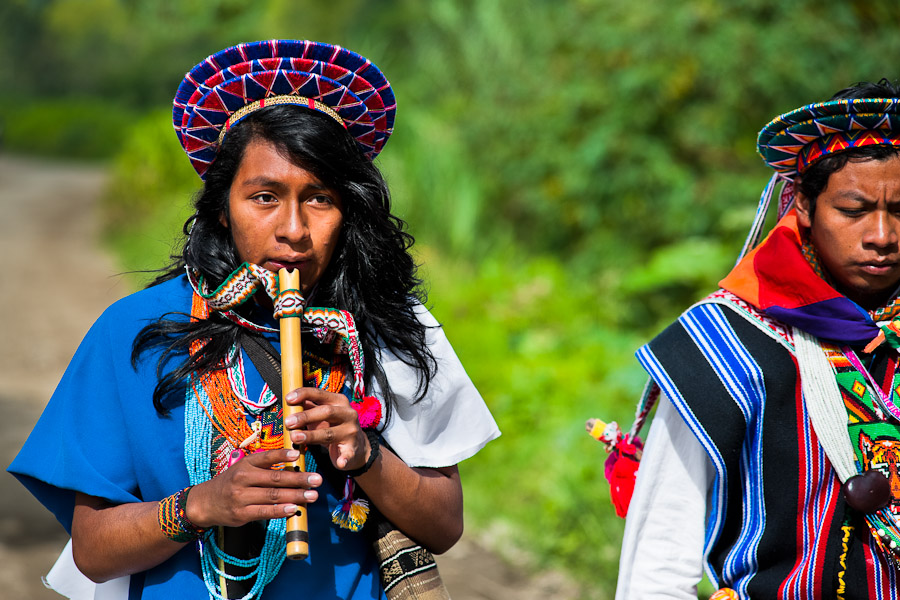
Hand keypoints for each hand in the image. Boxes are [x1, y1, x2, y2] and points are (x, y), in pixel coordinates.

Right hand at [185, 448, 321, 527]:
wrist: (205, 503)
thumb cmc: (231, 483)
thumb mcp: (244, 468)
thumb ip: (265, 466)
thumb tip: (294, 464)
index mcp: (245, 464)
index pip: (266, 457)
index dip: (282, 455)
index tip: (298, 454)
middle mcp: (242, 478)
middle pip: (275, 478)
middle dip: (299, 479)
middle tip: (317, 479)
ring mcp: (241, 497)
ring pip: (272, 496)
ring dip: (295, 496)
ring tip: (312, 495)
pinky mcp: (241, 514)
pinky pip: (264, 512)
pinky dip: (280, 511)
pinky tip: (294, 509)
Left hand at [283, 387, 370, 471]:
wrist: (356, 445)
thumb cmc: (333, 426)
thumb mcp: (322, 414)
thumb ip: (308, 406)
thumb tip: (289, 399)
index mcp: (339, 401)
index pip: (320, 393)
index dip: (304, 394)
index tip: (288, 398)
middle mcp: (348, 414)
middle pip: (326, 412)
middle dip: (305, 416)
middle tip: (288, 422)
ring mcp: (351, 432)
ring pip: (330, 433)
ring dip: (311, 436)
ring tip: (295, 438)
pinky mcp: (353, 450)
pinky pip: (348, 455)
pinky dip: (344, 459)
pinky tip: (339, 462)